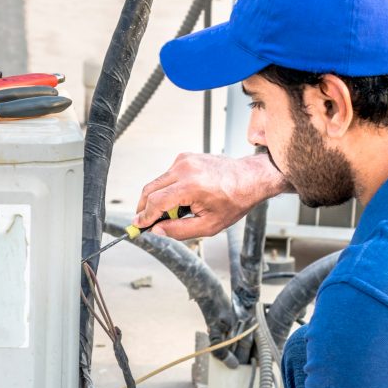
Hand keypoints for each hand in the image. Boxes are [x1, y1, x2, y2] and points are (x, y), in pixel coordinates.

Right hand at [135, 152, 289, 239]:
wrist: (250, 177)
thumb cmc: (234, 201)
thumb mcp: (209, 225)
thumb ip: (179, 230)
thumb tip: (157, 231)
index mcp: (192, 186)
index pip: (156, 202)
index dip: (144, 216)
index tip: (137, 226)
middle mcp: (185, 169)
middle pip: (150, 189)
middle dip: (144, 208)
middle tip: (144, 222)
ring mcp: (184, 160)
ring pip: (157, 182)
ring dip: (157, 199)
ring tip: (172, 212)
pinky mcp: (185, 157)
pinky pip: (167, 176)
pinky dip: (167, 189)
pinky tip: (181, 199)